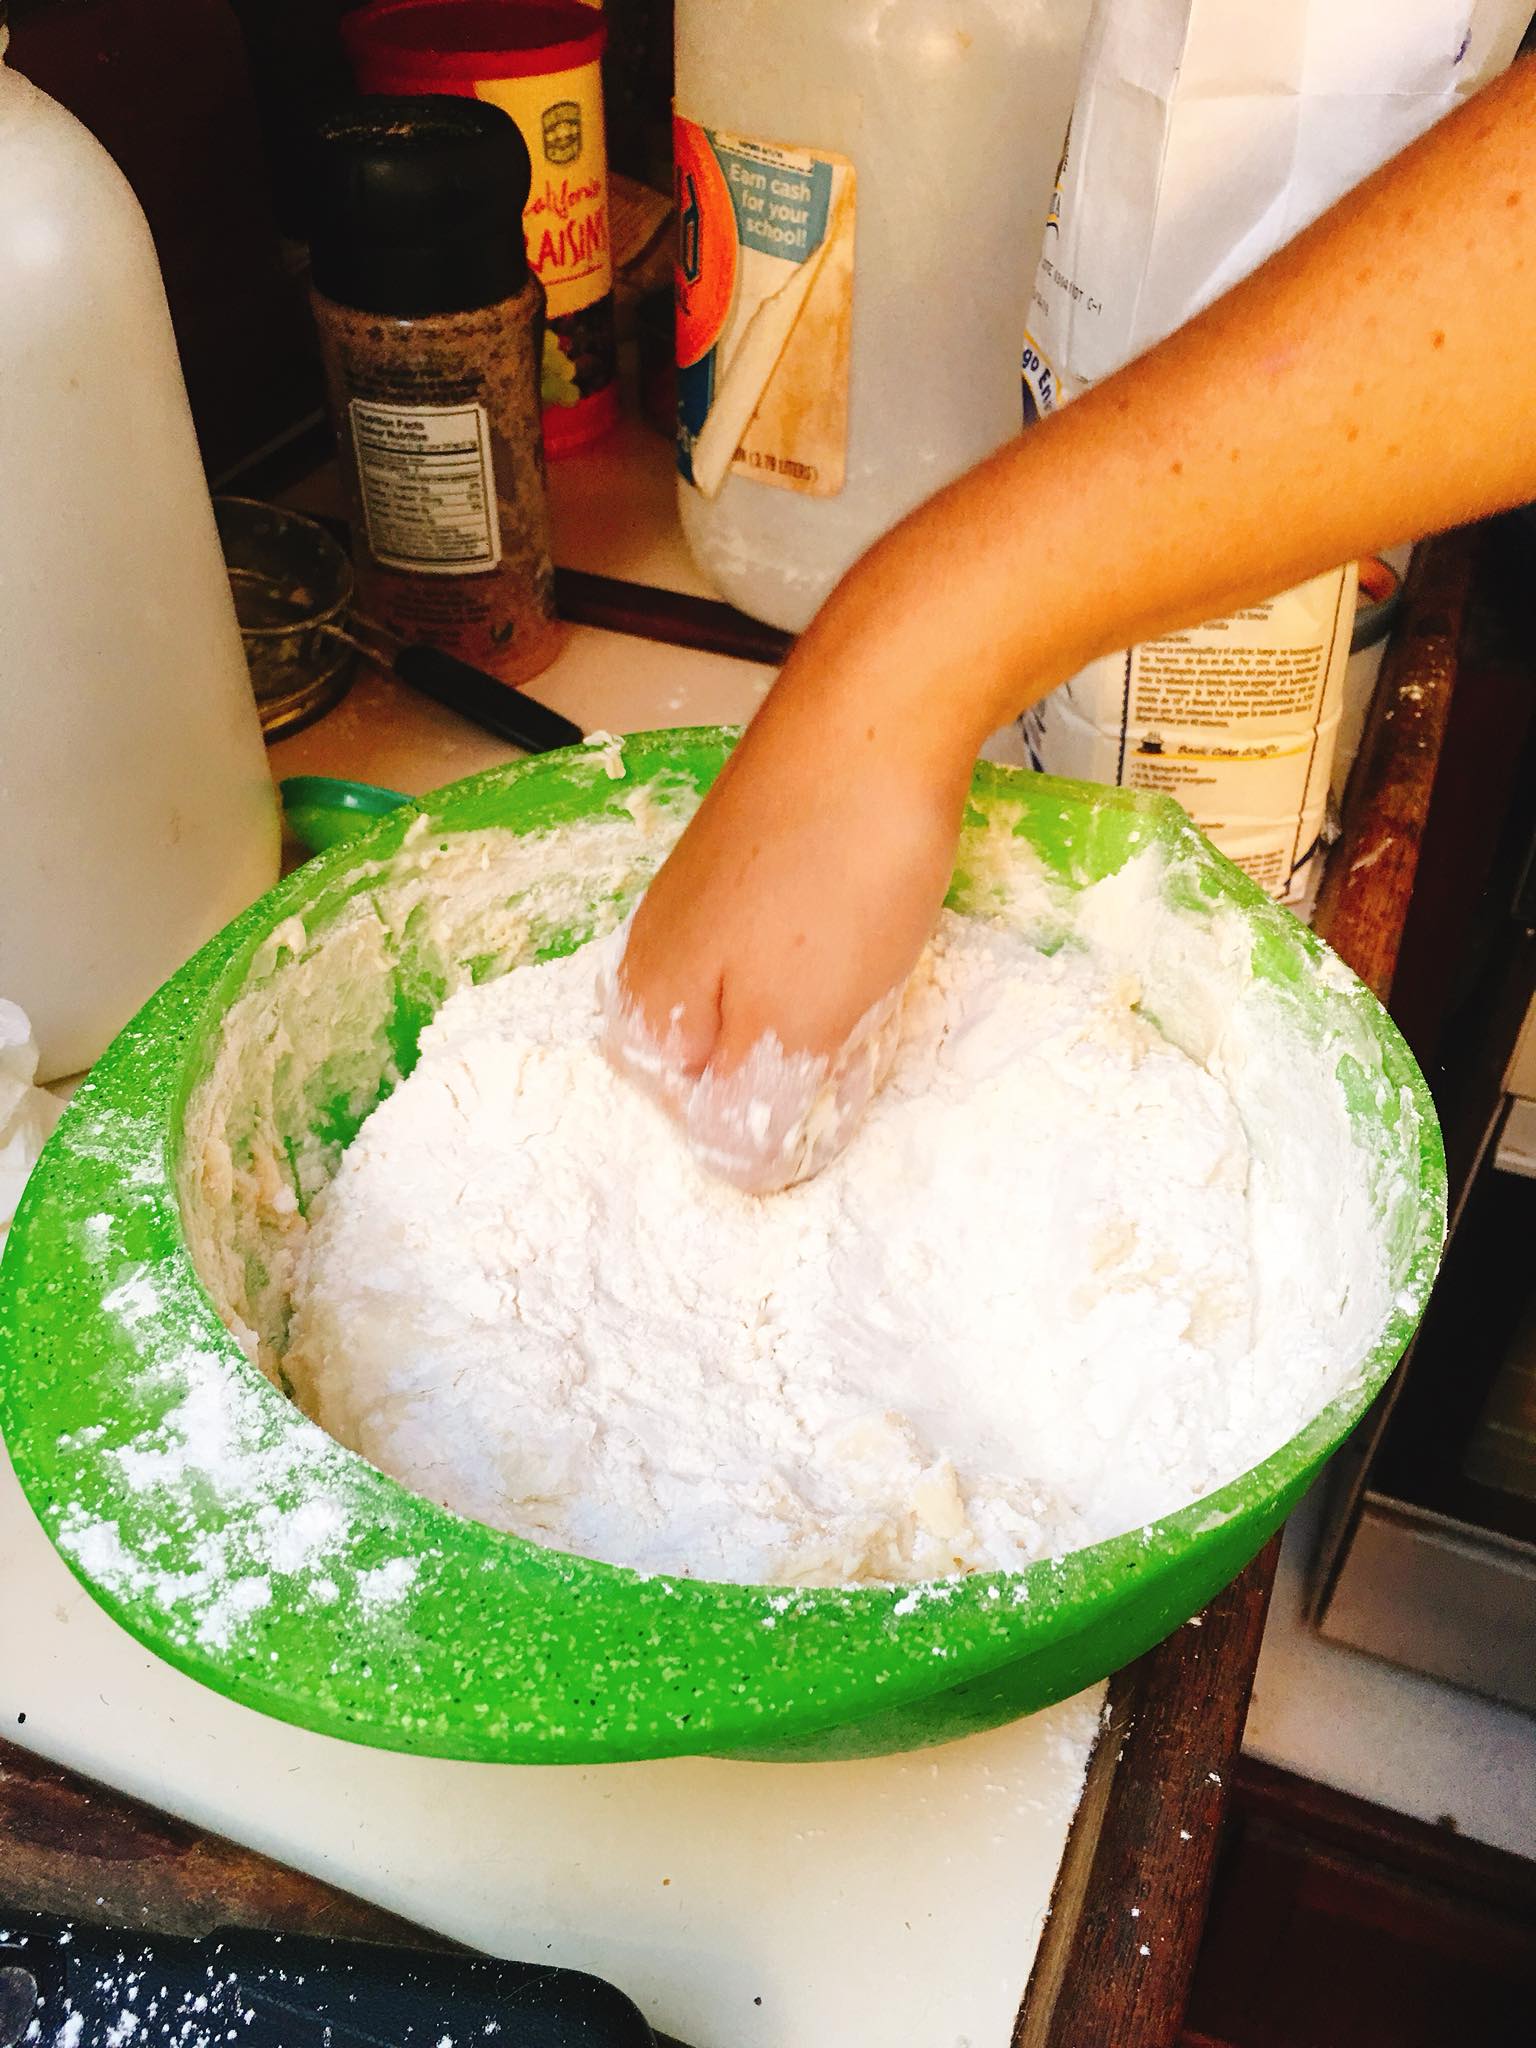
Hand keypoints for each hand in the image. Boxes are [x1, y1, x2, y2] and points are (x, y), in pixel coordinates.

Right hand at [604, 702, 971, 1191]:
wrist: (876, 712)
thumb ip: (752, 1105)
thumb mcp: (796, 1022)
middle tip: (851, 1054)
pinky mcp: (754, 856)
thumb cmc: (834, 874)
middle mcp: (655, 950)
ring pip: (749, 1003)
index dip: (755, 1131)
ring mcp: (703, 897)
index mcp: (647, 1004)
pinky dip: (825, 962)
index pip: (682, 1120)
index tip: (822, 1114)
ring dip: (809, 1020)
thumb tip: (729, 1171)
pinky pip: (780, 946)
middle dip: (780, 1076)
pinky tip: (868, 942)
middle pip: (711, 1062)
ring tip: (869, 995)